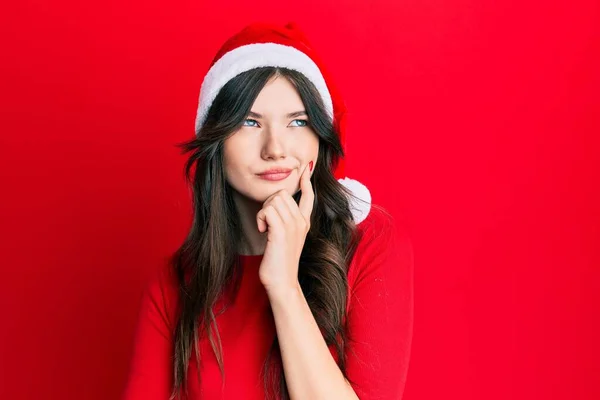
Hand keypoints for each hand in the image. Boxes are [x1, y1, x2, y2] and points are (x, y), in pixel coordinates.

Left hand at [256, 162, 314, 293]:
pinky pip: (267, 210)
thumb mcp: (287, 239)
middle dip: (269, 203)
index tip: (304, 170)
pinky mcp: (281, 232)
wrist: (282, 283)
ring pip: (274, 199)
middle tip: (267, 222)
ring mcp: (293, 226)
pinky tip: (262, 231)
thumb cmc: (280, 263)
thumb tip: (278, 208)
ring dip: (263, 212)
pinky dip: (260, 218)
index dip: (306, 181)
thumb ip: (286, 223)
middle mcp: (301, 222)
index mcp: (304, 223)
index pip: (309, 196)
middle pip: (282, 193)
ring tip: (265, 228)